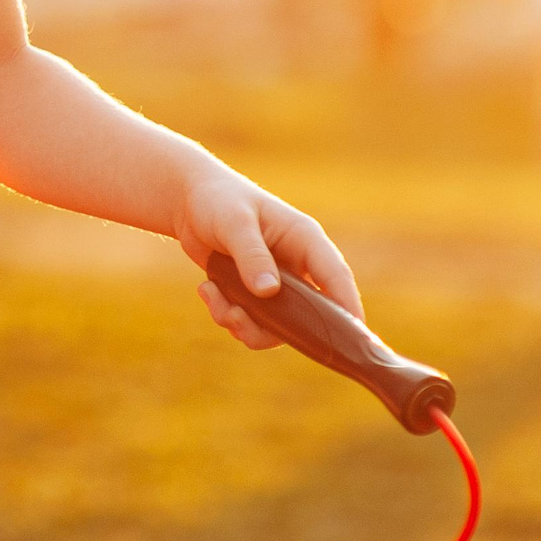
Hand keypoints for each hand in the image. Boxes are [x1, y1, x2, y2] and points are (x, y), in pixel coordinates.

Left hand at [172, 168, 362, 348]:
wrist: (190, 201)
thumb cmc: (218, 200)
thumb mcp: (234, 222)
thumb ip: (251, 254)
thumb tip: (269, 292)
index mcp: (305, 240)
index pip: (335, 277)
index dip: (347, 309)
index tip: (351, 339)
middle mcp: (297, 265)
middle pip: (308, 314)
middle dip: (276, 327)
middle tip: (238, 320)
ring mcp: (278, 283)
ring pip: (277, 326)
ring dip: (244, 323)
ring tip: (213, 298)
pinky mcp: (256, 294)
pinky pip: (252, 322)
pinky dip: (228, 316)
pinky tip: (208, 291)